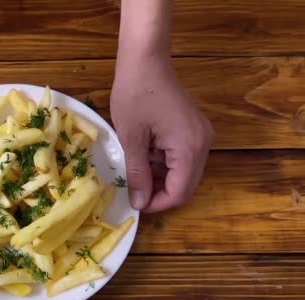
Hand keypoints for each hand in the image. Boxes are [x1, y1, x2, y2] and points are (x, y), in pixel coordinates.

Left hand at [111, 55, 213, 212]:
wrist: (145, 60)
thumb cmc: (135, 95)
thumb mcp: (131, 138)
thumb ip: (137, 173)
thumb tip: (140, 204)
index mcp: (190, 147)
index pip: (180, 192)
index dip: (158, 204)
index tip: (136, 204)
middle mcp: (203, 144)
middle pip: (185, 185)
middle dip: (158, 191)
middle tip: (132, 187)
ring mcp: (201, 136)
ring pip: (182, 172)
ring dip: (159, 176)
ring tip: (135, 165)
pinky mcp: (193, 129)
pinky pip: (181, 157)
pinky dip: (162, 162)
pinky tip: (144, 153)